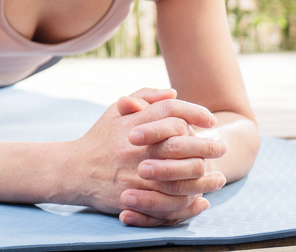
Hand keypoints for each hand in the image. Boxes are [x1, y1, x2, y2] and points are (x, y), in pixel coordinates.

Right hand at [71, 88, 226, 226]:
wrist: (73, 169)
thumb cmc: (99, 138)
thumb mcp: (115, 111)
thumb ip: (143, 97)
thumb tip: (174, 93)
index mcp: (133, 123)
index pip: (171, 111)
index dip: (195, 112)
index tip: (211, 120)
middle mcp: (135, 147)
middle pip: (182, 143)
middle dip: (207, 145)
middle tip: (222, 148)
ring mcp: (134, 173)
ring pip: (180, 176)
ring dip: (204, 177)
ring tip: (218, 177)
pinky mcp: (133, 196)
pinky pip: (168, 201)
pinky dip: (189, 201)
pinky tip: (200, 198)